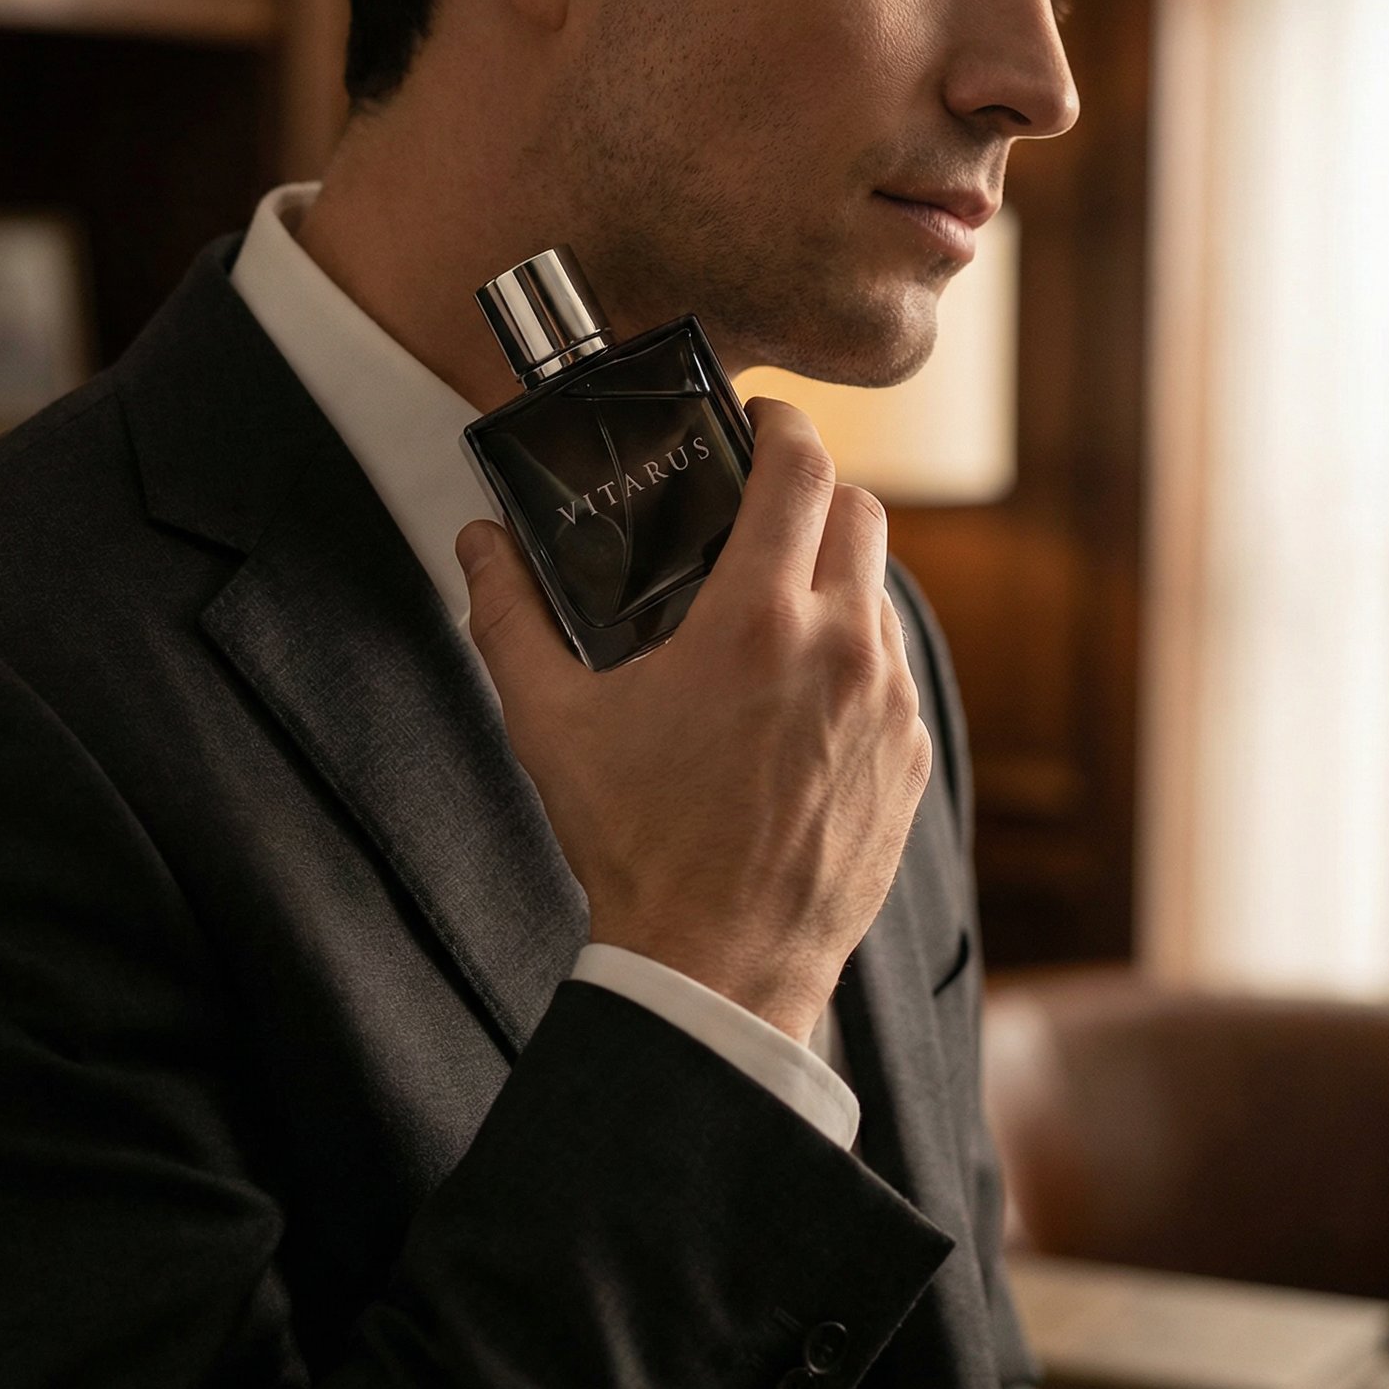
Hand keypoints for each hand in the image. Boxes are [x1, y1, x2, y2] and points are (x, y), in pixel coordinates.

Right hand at [455, 398, 931, 1043]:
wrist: (719, 968)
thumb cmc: (636, 844)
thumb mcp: (550, 722)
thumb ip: (508, 615)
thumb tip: (476, 543)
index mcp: (758, 621)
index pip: (803, 466)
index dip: (783, 423)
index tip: (757, 420)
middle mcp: (842, 648)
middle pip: (861, 511)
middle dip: (813, 491)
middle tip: (759, 509)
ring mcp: (890, 705)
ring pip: (880, 592)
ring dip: (834, 576)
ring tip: (769, 609)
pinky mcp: (911, 757)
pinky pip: (894, 669)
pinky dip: (854, 654)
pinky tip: (797, 694)